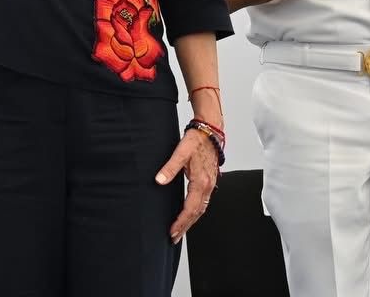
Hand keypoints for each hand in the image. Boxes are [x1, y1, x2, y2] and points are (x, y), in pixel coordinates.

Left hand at [157, 128, 220, 242]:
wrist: (210, 132)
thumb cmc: (196, 141)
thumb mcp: (180, 152)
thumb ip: (169, 167)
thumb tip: (159, 180)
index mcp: (201, 181)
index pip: (190, 208)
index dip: (181, 222)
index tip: (172, 231)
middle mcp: (208, 186)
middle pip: (197, 213)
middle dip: (185, 226)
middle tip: (174, 237)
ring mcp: (210, 185)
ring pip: (201, 209)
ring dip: (191, 221)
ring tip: (180, 230)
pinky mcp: (209, 182)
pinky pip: (203, 202)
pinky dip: (195, 211)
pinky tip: (189, 214)